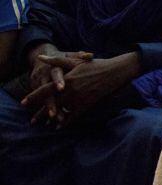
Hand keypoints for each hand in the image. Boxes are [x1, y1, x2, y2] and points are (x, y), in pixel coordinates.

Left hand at [24, 52, 139, 127]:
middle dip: (39, 113)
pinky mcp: (87, 105)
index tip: (23, 103)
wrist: (115, 72)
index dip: (33, 97)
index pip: (45, 90)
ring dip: (51, 119)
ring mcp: (78, 99)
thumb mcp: (75, 61)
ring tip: (42, 124)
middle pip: (50, 104)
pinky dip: (65, 122)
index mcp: (66, 80)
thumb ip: (56, 61)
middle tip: (31, 121)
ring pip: (60, 112)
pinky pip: (73, 116)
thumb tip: (40, 58)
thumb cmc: (96, 64)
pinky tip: (58, 126)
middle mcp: (70, 91)